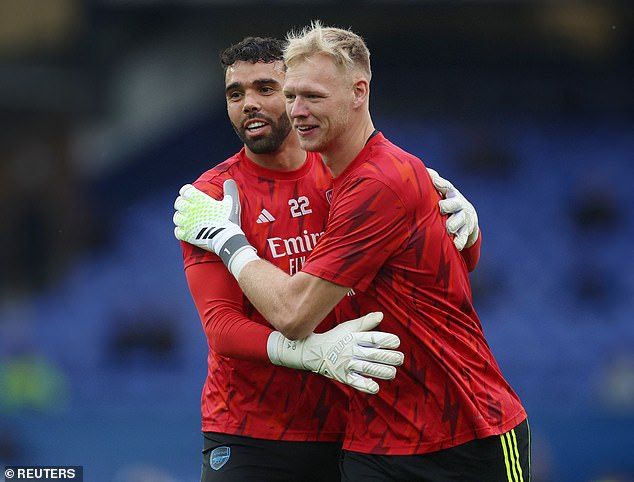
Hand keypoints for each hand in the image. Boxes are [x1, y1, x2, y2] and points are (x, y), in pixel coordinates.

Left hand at [173, 180, 257, 276]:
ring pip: (176, 217)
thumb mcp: (231, 203)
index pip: (185, 191)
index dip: (186, 191)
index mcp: (200, 201)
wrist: (226, 239)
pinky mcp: (187, 236)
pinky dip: (179, 230)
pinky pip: (177, 231)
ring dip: (180, 216)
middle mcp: (191, 210)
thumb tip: (229, 180)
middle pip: (179, 203)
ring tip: (185, 218)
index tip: (189, 193)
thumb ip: (230, 190)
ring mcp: (187, 224)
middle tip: (187, 205)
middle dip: (182, 203)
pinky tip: (184, 230)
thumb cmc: (229, 220)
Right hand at [267, 312, 403, 394]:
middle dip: (389, 357)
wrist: (314, 351)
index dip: (386, 340)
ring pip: (367, 368)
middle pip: (373, 354)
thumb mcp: (348, 327)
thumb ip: (365, 322)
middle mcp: (351, 351)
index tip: (396, 342)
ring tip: (393, 372)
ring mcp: (346, 364)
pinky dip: (365, 385)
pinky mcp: (343, 376)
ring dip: (382, 371)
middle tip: (400, 358)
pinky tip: (375, 387)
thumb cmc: (335, 337)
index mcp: (354, 338)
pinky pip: (355, 382)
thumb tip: (381, 315)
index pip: (372, 338)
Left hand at [427, 168, 478, 249]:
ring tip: (448, 228)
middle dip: (448, 206)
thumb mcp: (442, 192)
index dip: (442, 184)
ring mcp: (464, 219)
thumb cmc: (448, 203)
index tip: (435, 182)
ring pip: (460, 221)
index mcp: (452, 194)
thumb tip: (425, 171)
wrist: (468, 220)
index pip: (448, 187)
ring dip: (453, 224)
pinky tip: (455, 245)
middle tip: (442, 207)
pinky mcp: (466, 232)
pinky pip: (463, 238)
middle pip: (455, 204)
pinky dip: (460, 241)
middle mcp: (460, 205)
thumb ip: (434, 182)